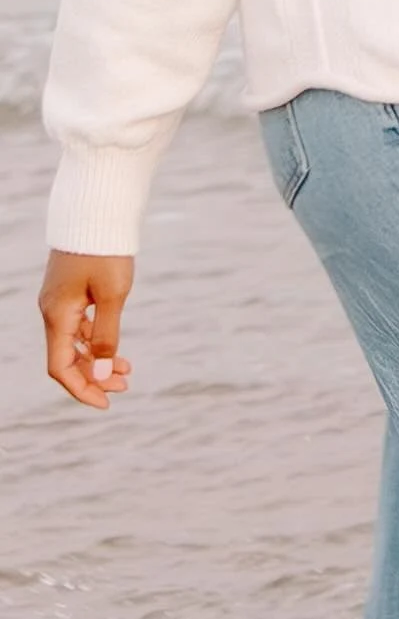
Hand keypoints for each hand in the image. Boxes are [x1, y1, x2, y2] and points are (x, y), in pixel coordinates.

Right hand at [39, 250, 134, 408]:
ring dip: (97, 362)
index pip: (60, 367)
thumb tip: (101, 376)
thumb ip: (106, 337)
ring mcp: (60, 303)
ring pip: (74, 345)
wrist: (96, 215)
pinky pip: (79, 329)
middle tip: (125, 385)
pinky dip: (96, 343)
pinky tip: (116, 351)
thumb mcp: (113, 297)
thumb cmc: (105, 253)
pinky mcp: (71, 294)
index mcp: (57, 316)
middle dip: (93, 378)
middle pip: (67, 359)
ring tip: (126, 371)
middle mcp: (53, 312)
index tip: (107, 404)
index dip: (81, 390)